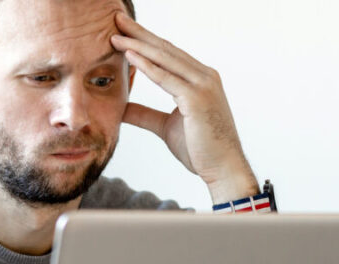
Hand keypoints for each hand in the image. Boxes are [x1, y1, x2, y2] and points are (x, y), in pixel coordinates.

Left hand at [111, 12, 257, 203]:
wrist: (223, 169)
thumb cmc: (201, 150)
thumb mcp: (165, 127)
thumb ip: (145, 114)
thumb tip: (122, 108)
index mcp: (200, 79)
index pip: (168, 55)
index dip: (145, 41)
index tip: (124, 31)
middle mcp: (204, 76)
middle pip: (165, 50)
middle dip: (139, 33)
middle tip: (116, 19)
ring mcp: (203, 85)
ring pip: (165, 59)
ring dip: (138, 45)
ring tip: (115, 35)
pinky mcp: (197, 98)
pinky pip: (166, 78)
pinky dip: (147, 66)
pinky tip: (129, 55)